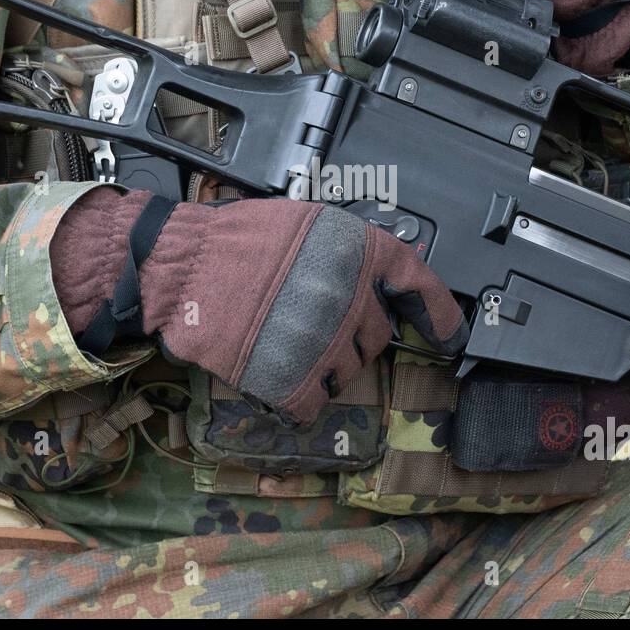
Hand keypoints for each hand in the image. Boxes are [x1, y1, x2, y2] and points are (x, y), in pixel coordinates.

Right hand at [53, 189, 467, 424]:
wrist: (178, 268)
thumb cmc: (233, 241)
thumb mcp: (307, 226)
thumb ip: (349, 253)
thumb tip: (382, 282)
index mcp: (358, 251)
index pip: (418, 284)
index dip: (439, 314)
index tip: (451, 335)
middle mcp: (351, 297)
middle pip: (376, 337)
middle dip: (350, 335)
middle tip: (305, 320)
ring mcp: (325, 342)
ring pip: (346, 373)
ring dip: (321, 365)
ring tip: (279, 339)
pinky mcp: (293, 380)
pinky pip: (311, 403)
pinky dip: (296, 398)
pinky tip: (275, 378)